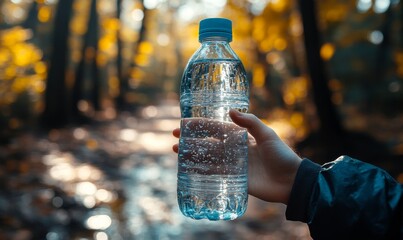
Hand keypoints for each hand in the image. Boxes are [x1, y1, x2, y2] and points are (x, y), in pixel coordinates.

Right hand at [172, 110, 301, 203]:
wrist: (291, 181)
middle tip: (174, 138)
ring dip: (192, 155)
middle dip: (191, 140)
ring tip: (176, 152)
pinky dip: (201, 171)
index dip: (200, 126)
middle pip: (207, 143)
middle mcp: (233, 150)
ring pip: (207, 158)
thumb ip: (250, 122)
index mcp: (240, 137)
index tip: (184, 123)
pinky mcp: (234, 180)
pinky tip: (188, 169)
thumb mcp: (267, 135)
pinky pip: (215, 174)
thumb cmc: (282, 155)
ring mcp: (233, 165)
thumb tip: (230, 111)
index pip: (216, 129)